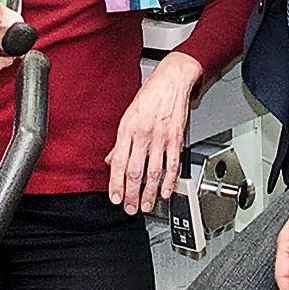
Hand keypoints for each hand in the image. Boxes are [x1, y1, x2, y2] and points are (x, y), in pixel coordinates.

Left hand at [106, 52, 199, 214]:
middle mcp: (143, 134)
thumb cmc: (149, 96)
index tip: (115, 198)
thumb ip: (120, 142)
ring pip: (154, 172)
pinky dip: (169, 181)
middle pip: (136, 171)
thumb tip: (111, 161)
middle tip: (130, 208)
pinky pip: (172, 164)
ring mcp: (161, 137)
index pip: (119, 163)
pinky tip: (164, 192)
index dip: (116, 184)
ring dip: (149, 193)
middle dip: (132, 194)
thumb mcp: (128, 116)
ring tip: (145, 206)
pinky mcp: (176, 138)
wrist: (172, 81)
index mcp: (127, 129)